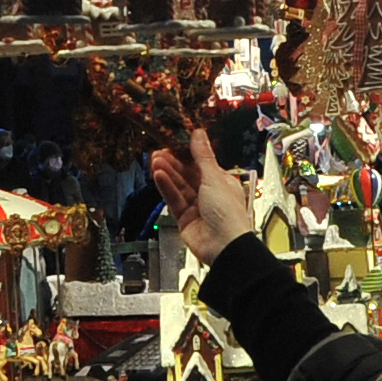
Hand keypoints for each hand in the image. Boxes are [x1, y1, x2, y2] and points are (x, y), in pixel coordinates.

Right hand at [148, 133, 251, 266]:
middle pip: (187, 174)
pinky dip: (166, 187)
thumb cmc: (227, 213)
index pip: (200, 164)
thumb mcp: (214, 178)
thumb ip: (202, 156)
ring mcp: (196, 207)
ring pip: (178, 186)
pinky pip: (173, 200)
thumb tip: (199, 133)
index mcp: (221, 182)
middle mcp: (208, 193)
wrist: (224, 247)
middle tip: (158, 151)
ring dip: (167, 173)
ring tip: (154, 160)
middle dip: (173, 163)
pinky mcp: (184, 219)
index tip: (172, 142)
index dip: (186, 153)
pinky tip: (158, 175)